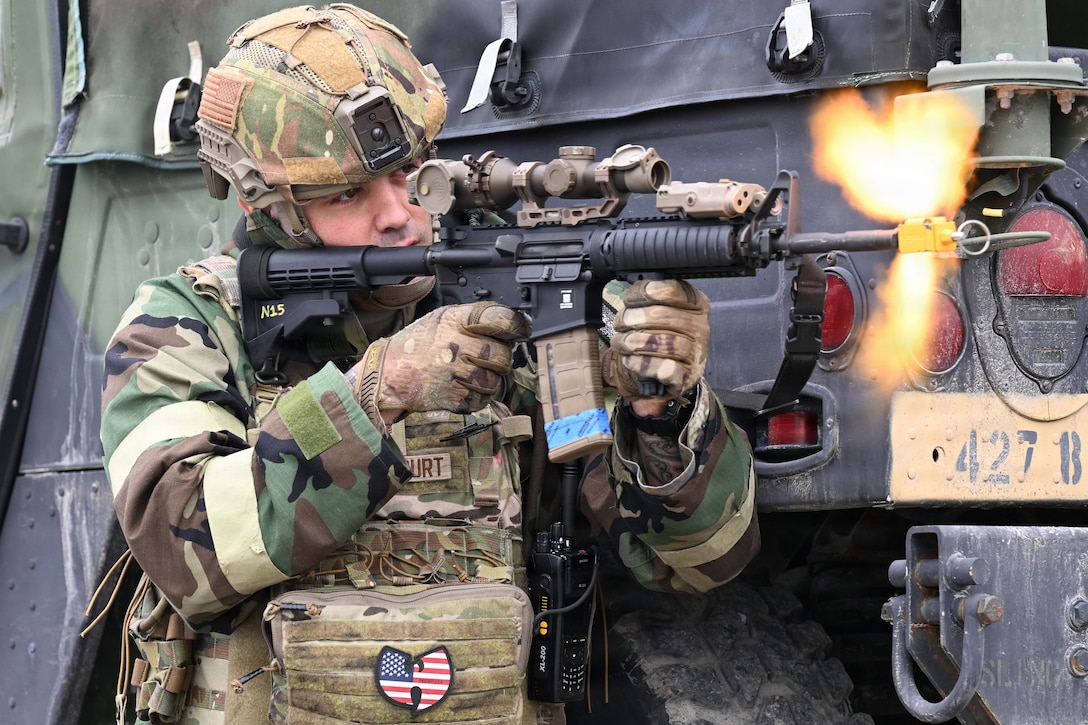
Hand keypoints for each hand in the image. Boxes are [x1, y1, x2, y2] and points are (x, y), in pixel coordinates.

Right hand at [352, 302, 529, 425]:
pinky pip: (481, 401)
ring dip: (489, 381)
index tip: (521, 330)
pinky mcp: (451, 397)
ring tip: (471, 374)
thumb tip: (514, 324)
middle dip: (500, 360)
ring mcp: (453, 373)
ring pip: (494, 382)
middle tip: (487, 359)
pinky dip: (477, 398)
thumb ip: (476, 319)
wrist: (388, 371)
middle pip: (502, 356)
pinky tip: (463, 388)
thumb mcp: (444, 318)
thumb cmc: (420, 343)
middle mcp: (456, 345)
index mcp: (456, 320)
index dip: (515, 326)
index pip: (499, 318)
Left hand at [604, 279, 709, 405]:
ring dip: (634, 341)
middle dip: (634, 318)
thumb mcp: (658, 310)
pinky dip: (643, 363)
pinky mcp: (686, 376)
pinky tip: (630, 360)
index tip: (629, 300)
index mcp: (696, 304)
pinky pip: (665, 368)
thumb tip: (634, 291)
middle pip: (663, 315)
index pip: (674, 290)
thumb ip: (649, 297)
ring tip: (621, 342)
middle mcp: (700, 327)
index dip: (646, 293)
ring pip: (664, 342)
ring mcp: (696, 353)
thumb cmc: (660, 335)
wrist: (667, 373)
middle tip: (620, 324)